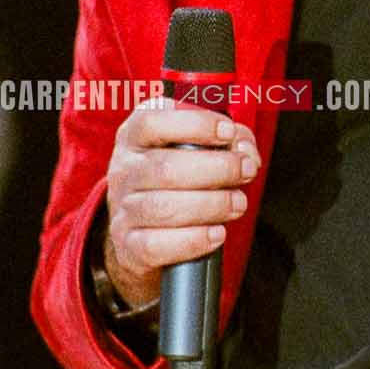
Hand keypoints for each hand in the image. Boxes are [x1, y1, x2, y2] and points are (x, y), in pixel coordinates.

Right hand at [101, 98, 259, 308]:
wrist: (142, 232)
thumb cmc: (177, 180)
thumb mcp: (195, 150)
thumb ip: (227, 142)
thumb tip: (245, 151)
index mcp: (135, 137)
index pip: (151, 121)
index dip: (195, 124)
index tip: (228, 133)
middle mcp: (124, 170)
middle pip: (165, 168)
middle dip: (218, 168)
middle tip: (246, 171)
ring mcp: (123, 210)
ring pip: (163, 207)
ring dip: (212, 205)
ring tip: (238, 203)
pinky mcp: (129, 247)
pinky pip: (155, 246)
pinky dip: (193, 240)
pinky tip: (217, 233)